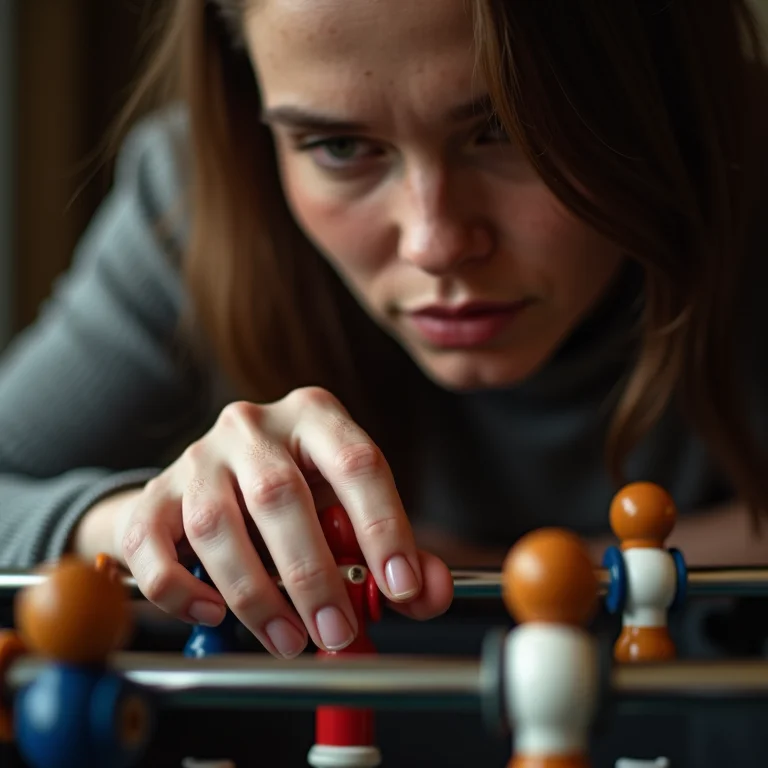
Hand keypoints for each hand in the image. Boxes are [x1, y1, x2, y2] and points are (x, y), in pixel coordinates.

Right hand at [108, 388, 452, 656]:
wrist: (215, 482)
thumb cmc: (298, 497)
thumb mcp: (350, 508)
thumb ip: (396, 550)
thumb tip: (429, 593)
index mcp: (315, 415)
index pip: (357, 462)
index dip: (383, 527)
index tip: (399, 587)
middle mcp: (254, 426)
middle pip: (280, 494)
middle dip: (313, 576)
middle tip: (337, 632)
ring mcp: (198, 456)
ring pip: (216, 524)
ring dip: (255, 595)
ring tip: (288, 639)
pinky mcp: (155, 494)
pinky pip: (153, 544)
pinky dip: (180, 590)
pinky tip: (212, 614)